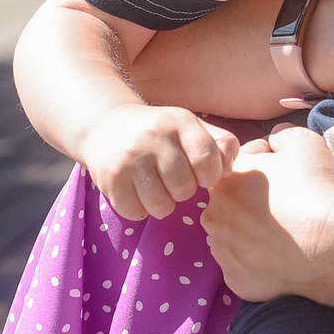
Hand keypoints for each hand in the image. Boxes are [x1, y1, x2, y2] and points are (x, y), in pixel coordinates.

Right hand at [74, 102, 236, 220]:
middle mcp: (154, 137)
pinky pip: (135, 212)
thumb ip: (222, 144)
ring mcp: (130, 158)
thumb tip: (228, 171)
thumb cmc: (161, 133)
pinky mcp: (110, 178)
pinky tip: (137, 193)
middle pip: (185, 188)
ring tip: (157, 188)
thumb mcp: (192, 128)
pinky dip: (139, 210)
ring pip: (161, 205)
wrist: (105, 125)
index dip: (210, 176)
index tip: (202, 174)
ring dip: (162, 204)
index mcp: (180, 121)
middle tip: (174, 181)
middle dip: (184, 191)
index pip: (207, 160)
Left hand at [202, 125, 333, 302]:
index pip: (244, 166)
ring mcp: (222, 251)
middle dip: (256, 203)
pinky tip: (283, 257)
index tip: (292, 177)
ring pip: (236, 237)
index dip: (271, 167)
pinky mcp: (235, 279)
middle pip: (235, 204)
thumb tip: (272, 141)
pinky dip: (260, 264)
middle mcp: (213, 216)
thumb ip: (280, 135)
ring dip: (254, 234)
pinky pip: (245, 268)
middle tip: (289, 207)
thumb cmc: (315, 189)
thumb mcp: (303, 141)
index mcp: (224, 179)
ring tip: (287, 234)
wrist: (329, 245)